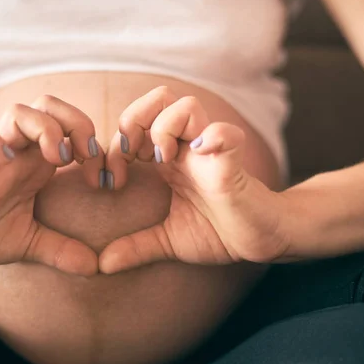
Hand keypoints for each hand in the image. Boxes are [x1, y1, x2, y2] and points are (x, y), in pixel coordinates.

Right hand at [0, 95, 103, 274]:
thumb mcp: (31, 243)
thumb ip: (62, 251)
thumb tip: (96, 268)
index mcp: (36, 163)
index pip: (70, 125)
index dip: (93, 144)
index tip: (102, 180)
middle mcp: (18, 153)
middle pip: (48, 105)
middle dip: (73, 122)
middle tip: (80, 158)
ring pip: (18, 112)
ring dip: (44, 128)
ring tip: (54, 159)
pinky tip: (6, 162)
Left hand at [100, 86, 290, 273]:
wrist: (260, 239)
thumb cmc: (219, 232)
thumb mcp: (168, 241)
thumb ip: (136, 247)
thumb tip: (103, 265)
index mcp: (169, 159)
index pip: (134, 126)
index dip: (114, 147)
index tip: (109, 181)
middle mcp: (187, 148)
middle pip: (158, 98)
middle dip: (134, 120)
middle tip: (131, 157)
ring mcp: (210, 151)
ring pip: (186, 105)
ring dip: (164, 127)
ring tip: (161, 162)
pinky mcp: (232, 163)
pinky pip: (224, 135)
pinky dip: (212, 138)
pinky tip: (198, 157)